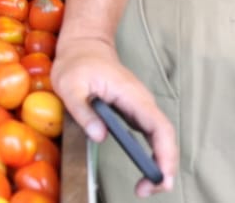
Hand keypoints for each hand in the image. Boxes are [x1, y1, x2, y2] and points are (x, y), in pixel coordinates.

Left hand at [52, 35, 177, 194]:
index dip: (164, 154)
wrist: (84, 45)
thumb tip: (100, 136)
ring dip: (160, 163)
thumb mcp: (69, 84)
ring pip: (161, 138)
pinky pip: (152, 135)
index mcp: (131, 95)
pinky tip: (146, 170)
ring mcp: (141, 107)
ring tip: (146, 187)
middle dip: (164, 166)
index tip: (159, 177)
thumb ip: (83, 110)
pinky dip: (153, 155)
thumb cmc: (76, 62)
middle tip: (147, 190)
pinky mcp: (135, 112)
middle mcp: (143, 102)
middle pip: (165, 137)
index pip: (159, 127)